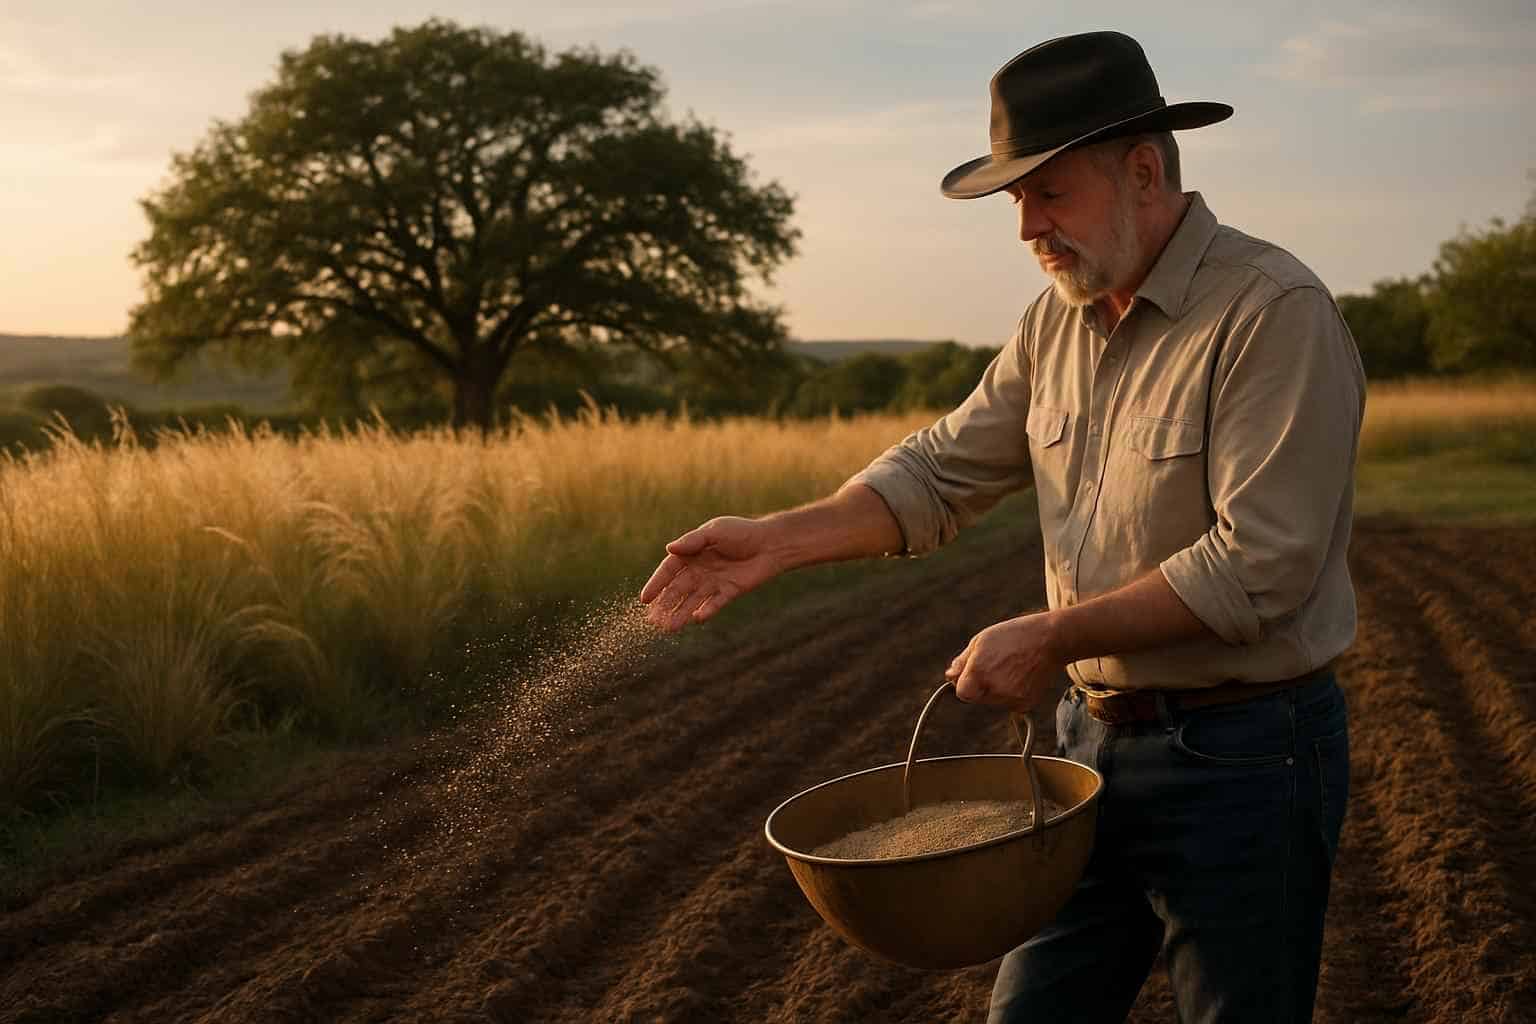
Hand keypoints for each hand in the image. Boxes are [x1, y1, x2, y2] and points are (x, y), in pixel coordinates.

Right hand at [639, 516, 783, 632]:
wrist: (771, 543)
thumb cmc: (741, 531)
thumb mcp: (715, 531)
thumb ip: (692, 541)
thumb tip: (669, 548)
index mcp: (691, 553)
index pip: (668, 571)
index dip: (656, 584)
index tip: (644, 599)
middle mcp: (699, 570)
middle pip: (677, 590)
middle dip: (665, 605)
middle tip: (653, 621)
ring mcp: (713, 582)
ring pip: (692, 601)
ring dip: (680, 613)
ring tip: (668, 628)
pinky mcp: (729, 592)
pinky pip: (714, 604)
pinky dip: (706, 611)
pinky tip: (697, 619)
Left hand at [945, 611, 1064, 711]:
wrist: (1050, 639)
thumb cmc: (1014, 635)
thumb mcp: (982, 640)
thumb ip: (963, 662)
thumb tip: (949, 676)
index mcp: (979, 672)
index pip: (962, 693)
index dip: (965, 683)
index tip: (973, 672)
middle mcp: (994, 689)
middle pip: (978, 698)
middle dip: (981, 685)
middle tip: (997, 664)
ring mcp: (1011, 699)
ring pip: (994, 701)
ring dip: (996, 689)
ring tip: (1012, 666)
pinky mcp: (1025, 704)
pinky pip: (1010, 703)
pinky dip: (1012, 692)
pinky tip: (1022, 675)